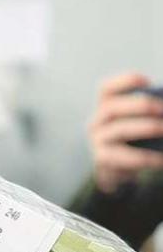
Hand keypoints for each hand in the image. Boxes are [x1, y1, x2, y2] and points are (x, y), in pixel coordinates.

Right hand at [89, 73, 162, 193]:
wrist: (117, 170)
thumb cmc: (133, 139)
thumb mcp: (138, 121)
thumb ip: (151, 112)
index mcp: (104, 107)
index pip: (106, 89)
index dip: (124, 82)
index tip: (147, 81)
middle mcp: (96, 121)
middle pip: (111, 108)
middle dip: (140, 105)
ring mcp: (97, 140)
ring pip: (119, 130)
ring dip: (145, 128)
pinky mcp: (102, 158)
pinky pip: (124, 156)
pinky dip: (145, 157)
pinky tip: (162, 159)